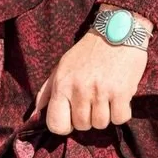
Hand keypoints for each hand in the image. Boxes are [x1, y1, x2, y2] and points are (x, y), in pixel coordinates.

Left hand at [33, 27, 148, 134]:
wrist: (118, 31)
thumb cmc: (88, 52)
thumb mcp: (62, 66)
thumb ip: (47, 91)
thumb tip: (35, 114)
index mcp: (61, 84)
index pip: (56, 124)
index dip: (66, 126)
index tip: (73, 117)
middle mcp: (79, 89)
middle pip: (82, 126)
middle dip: (89, 118)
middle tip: (94, 101)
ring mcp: (100, 91)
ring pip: (101, 124)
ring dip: (106, 115)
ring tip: (107, 97)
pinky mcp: (121, 92)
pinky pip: (120, 118)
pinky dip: (122, 112)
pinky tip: (120, 97)